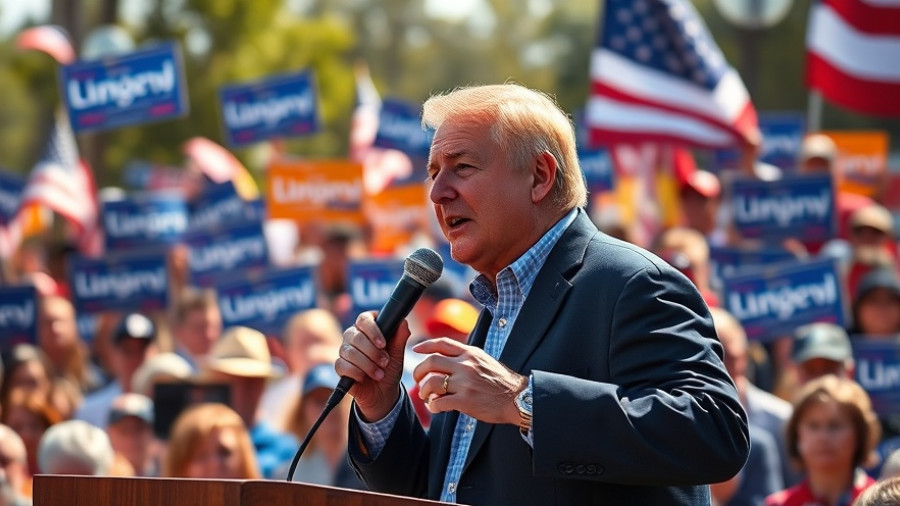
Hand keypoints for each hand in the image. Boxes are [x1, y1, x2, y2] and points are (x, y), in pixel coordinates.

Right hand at [334, 311, 409, 420]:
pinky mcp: (340, 366)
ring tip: (379, 374)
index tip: (383, 344)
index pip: (364, 319)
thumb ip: (400, 337)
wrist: (383, 392)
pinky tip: (364, 377)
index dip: (373, 330)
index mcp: (368, 327)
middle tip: (385, 363)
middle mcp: (353, 335)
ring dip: (367, 365)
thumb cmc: (390, 368)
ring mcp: (345, 350)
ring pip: (350, 352)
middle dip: (373, 352)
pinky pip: (342, 365)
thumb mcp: (398, 354)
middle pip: (356, 336)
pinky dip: (356, 372)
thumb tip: (403, 322)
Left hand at [411, 337, 525, 425]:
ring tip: (426, 397)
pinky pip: (439, 402)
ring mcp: (465, 383)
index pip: (442, 343)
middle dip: (418, 371)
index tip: (415, 350)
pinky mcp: (465, 400)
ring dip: (423, 391)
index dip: (425, 345)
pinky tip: (436, 407)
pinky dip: (433, 406)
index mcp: (470, 353)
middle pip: (431, 362)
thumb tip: (445, 357)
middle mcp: (466, 365)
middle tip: (418, 380)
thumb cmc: (500, 382)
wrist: (516, 398)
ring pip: (432, 382)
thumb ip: (466, 357)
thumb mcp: (484, 360)